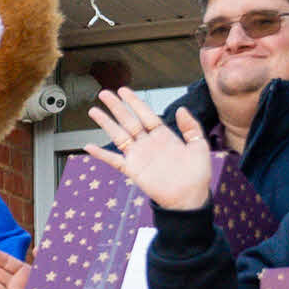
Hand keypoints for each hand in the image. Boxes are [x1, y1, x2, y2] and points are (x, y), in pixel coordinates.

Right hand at [84, 88, 214, 212]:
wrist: (190, 198)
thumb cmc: (197, 175)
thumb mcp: (199, 145)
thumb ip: (191, 126)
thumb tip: (180, 109)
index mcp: (163, 135)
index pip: (145, 113)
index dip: (134, 101)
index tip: (123, 90)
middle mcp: (148, 143)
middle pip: (128, 120)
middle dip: (116, 106)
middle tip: (104, 94)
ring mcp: (139, 156)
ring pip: (118, 135)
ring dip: (106, 123)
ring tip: (94, 111)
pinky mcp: (133, 170)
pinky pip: (113, 160)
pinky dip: (101, 154)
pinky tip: (89, 147)